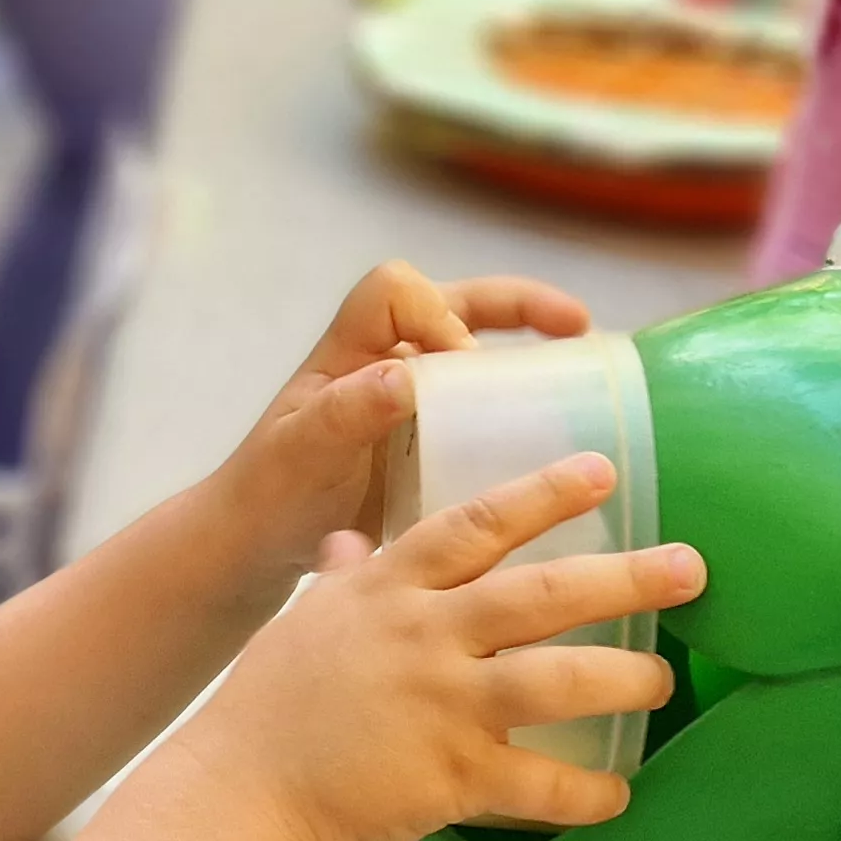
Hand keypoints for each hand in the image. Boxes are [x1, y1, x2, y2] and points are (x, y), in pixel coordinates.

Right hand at [166, 452, 698, 840]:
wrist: (233, 796)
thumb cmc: (263, 712)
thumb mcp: (303, 625)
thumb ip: (341, 582)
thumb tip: (347, 542)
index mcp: (388, 589)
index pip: (475, 525)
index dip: (543, 494)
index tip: (601, 469)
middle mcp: (423, 636)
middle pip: (542, 592)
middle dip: (626, 575)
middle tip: (691, 565)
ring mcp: (440, 705)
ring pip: (556, 679)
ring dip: (623, 677)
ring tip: (662, 679)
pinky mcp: (449, 776)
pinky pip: (537, 786)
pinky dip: (585, 794)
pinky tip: (619, 796)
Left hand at [204, 263, 591, 573]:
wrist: (254, 551)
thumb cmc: (265, 497)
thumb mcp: (297, 458)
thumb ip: (341, 417)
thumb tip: (402, 377)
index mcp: (347, 353)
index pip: (396, 290)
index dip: (434, 313)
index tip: (456, 367)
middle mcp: (382, 363)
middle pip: (456, 304)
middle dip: (520, 306)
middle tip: (577, 325)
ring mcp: (409, 402)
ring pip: (477, 353)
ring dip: (530, 350)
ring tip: (586, 365)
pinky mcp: (426, 442)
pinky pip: (481, 409)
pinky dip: (520, 408)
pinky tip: (556, 438)